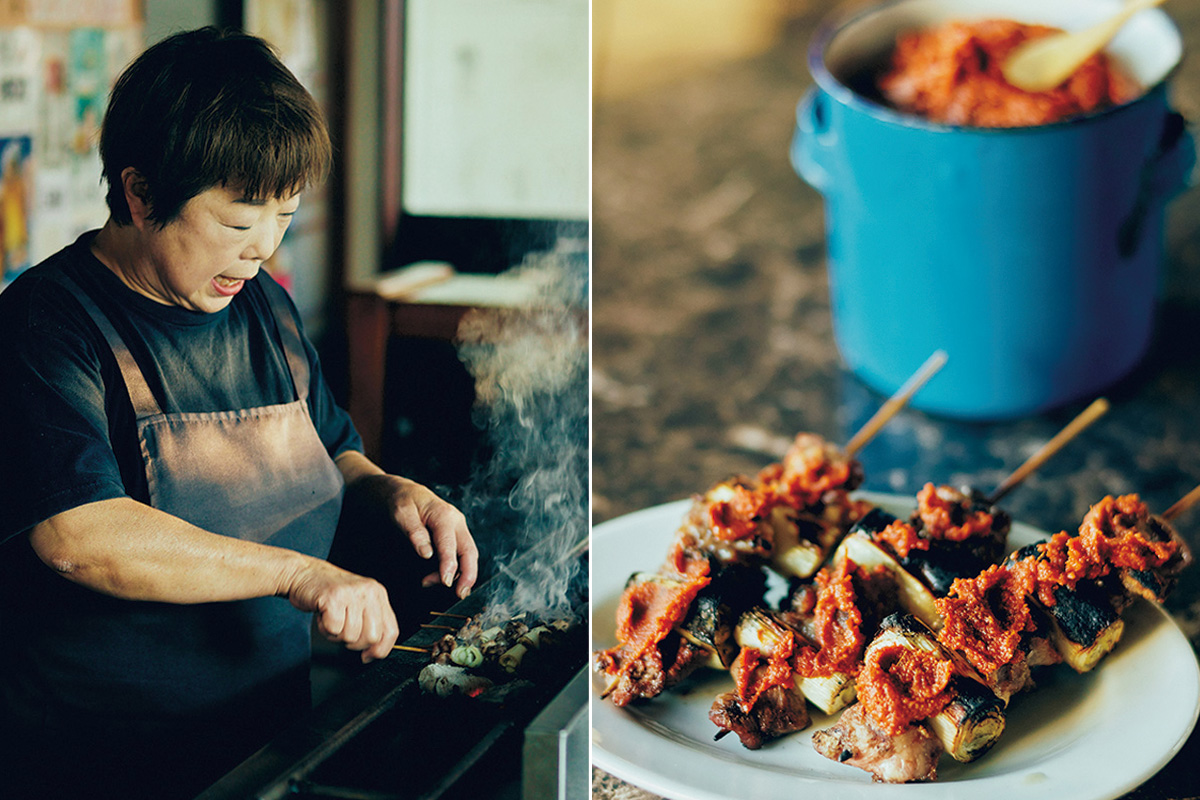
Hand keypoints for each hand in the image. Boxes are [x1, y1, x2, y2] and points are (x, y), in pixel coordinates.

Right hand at [284, 559, 398, 662]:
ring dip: (337, 634)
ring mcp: (352, 593)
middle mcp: (368, 592)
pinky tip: (323, 615)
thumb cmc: (329, 592)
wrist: (303, 573)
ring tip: (332, 618)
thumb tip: (374, 652)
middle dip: (355, 643)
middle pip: (372, 637)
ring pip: (351, 636)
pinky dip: (325, 628)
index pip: (391, 630)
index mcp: (378, 594)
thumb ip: (371, 623)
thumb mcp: (358, 603)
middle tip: (343, 630)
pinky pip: (334, 629)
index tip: (368, 656)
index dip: (380, 650)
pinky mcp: (333, 597)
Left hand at [356, 474, 478, 598]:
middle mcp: (456, 521)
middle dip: (468, 574)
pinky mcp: (454, 534)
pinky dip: (452, 568)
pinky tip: (435, 577)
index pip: (451, 544)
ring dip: (457, 574)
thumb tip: (426, 554)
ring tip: (429, 583)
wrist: (400, 490)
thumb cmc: (400, 500)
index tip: (447, 582)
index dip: (450, 565)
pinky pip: (460, 554)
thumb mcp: (401, 513)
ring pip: (467, 555)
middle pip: (469, 551)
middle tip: (460, 594)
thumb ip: (414, 533)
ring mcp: (457, 528)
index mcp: (444, 515)